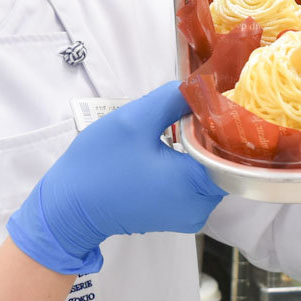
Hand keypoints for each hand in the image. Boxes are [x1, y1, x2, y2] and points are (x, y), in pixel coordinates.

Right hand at [6, 81, 225, 274]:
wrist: (68, 209)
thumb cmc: (98, 166)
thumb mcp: (134, 120)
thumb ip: (172, 99)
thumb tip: (202, 85)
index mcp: (193, 185)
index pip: (232, 150)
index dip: (225, 122)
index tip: (212, 100)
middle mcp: (200, 207)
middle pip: (224, 161)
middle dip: (210, 133)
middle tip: (192, 108)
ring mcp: (189, 215)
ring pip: (210, 171)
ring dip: (198, 148)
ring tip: (179, 124)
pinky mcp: (177, 215)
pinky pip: (196, 184)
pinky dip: (188, 164)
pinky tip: (172, 146)